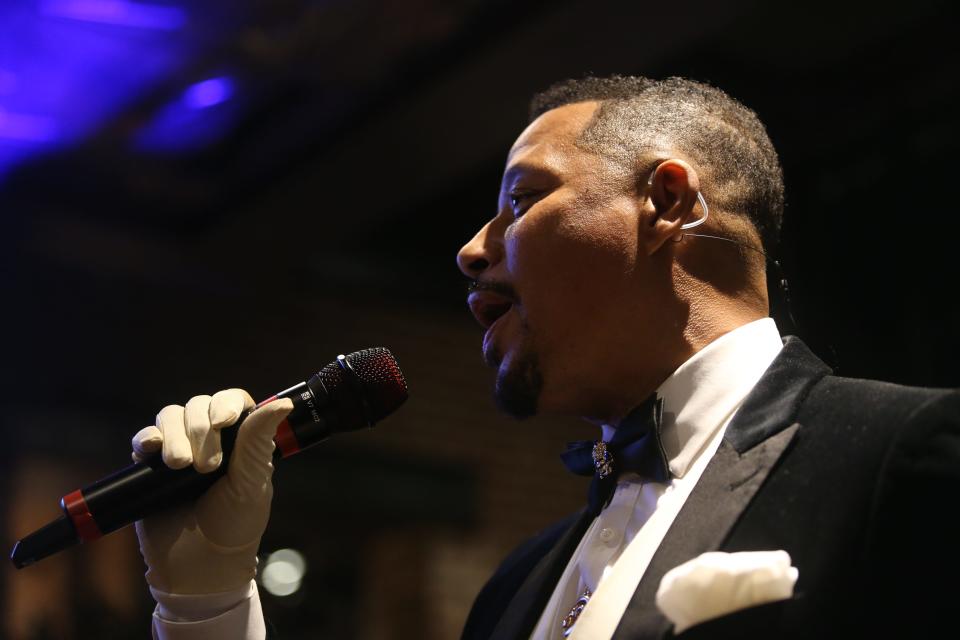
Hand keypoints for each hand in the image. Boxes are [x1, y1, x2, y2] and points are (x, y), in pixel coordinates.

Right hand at [131, 389, 292, 594]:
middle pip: (199, 405)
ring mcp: (180, 450)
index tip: (225, 422)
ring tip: (180, 466)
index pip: (233, 401)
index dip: (227, 404)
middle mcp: (210, 440)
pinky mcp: (150, 467)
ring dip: (174, 435)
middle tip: (206, 467)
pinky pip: (144, 438)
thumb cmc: (234, 526)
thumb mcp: (251, 482)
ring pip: (171, 416)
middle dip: (200, 430)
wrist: (198, 565)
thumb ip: (258, 440)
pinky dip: (146, 438)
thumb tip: (284, 403)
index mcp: (241, 440)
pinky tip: (151, 450)